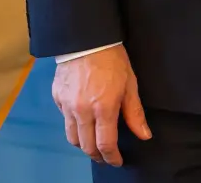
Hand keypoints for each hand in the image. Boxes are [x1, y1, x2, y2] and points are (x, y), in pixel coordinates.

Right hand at [52, 46, 150, 165]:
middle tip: (106, 156)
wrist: (87, 39)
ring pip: (71, 137)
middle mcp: (82, 111)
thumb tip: (144, 135)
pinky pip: (64, 120)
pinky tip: (82, 119)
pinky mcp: (57, 97)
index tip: (117, 161)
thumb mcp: (130, 85)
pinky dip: (73, 125)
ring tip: (93, 142)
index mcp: (103, 108)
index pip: (105, 144)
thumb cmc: (112, 60)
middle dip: (97, 155)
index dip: (112, 157)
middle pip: (86, 146)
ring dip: (83, 144)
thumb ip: (134, 113)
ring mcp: (67, 105)